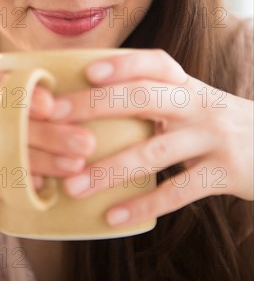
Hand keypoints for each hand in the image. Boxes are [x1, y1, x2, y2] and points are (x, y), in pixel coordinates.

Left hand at [48, 49, 253, 226]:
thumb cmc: (217, 126)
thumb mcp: (194, 104)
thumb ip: (156, 100)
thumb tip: (92, 107)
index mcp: (189, 85)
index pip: (155, 63)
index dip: (122, 64)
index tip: (87, 72)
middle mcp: (200, 105)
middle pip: (144, 97)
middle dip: (95, 105)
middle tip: (55, 118)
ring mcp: (214, 138)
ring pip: (154, 151)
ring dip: (108, 169)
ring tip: (72, 185)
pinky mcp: (226, 174)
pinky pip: (178, 192)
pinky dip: (144, 204)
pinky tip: (113, 217)